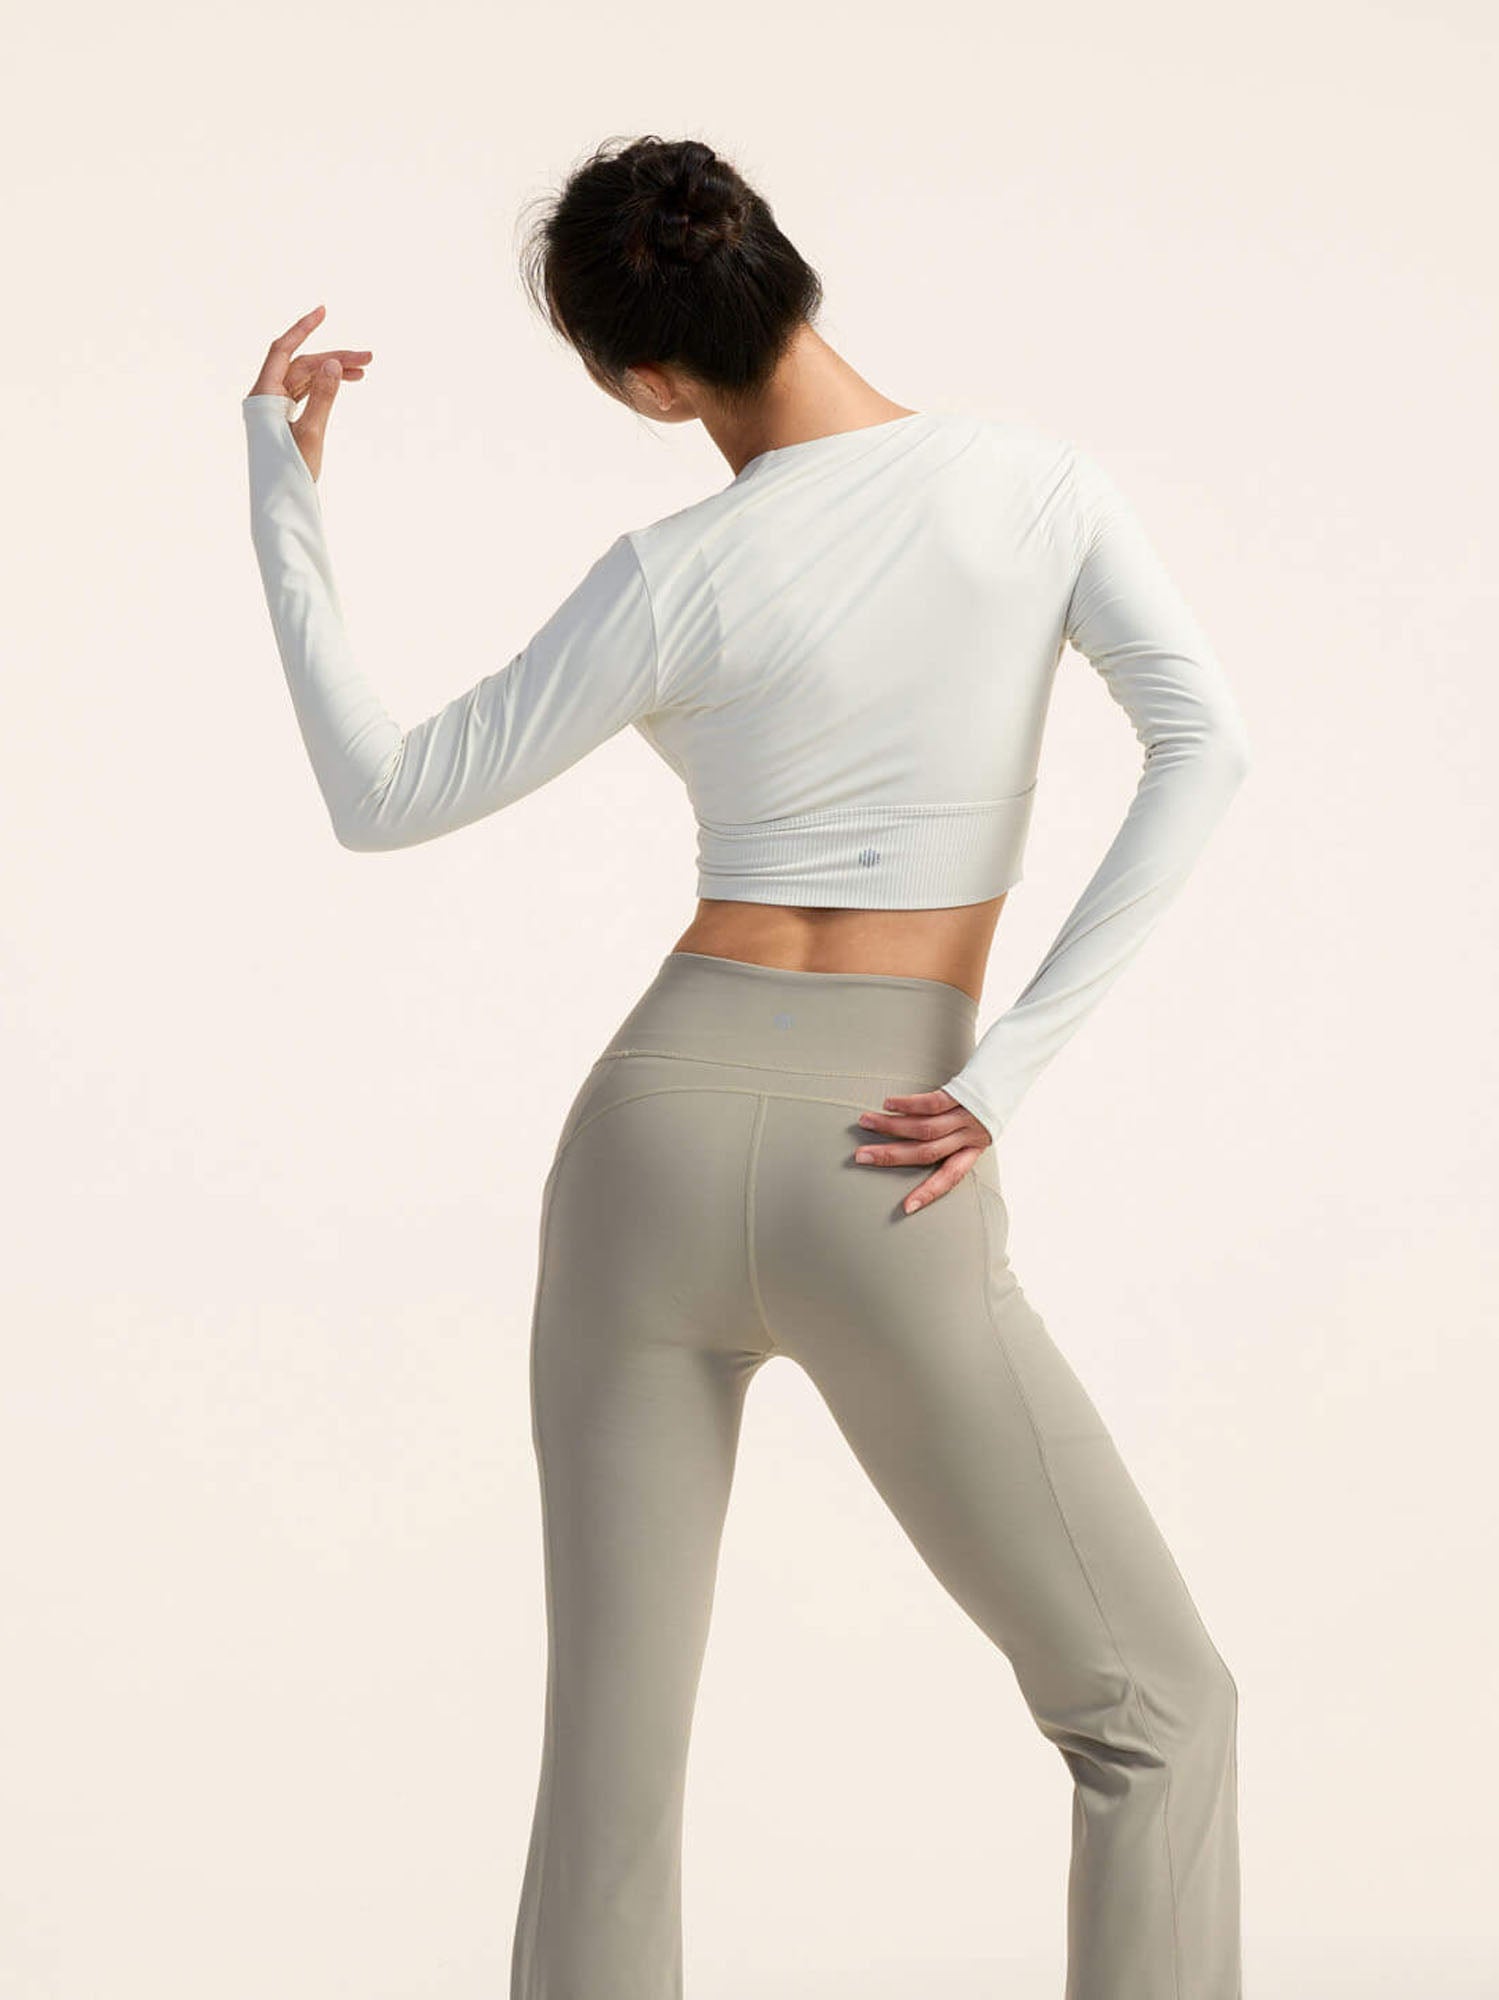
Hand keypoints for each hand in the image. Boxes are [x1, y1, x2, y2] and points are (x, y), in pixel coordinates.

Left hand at [247, 303, 372, 481]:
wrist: (280, 507)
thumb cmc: (290, 474)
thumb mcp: (311, 434)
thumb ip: (323, 397)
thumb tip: (333, 363)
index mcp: (263, 396)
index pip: (283, 351)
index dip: (303, 328)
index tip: (323, 311)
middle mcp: (265, 398)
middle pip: (301, 366)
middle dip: (333, 358)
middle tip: (368, 359)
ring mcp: (274, 410)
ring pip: (305, 380)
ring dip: (332, 373)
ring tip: (363, 372)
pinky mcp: (283, 422)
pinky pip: (304, 395)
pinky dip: (324, 388)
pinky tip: (343, 383)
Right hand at [853, 1088, 993, 1214]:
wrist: (1008, 1070)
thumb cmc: (985, 1101)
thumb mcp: (976, 1127)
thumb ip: (952, 1139)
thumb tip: (911, 1145)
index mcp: (972, 1150)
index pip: (950, 1178)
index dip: (929, 1193)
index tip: (907, 1209)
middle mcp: (969, 1136)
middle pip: (926, 1152)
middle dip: (891, 1157)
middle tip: (861, 1157)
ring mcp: (966, 1115)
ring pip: (924, 1128)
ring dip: (891, 1126)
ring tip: (866, 1122)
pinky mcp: (961, 1092)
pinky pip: (932, 1103)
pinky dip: (908, 1105)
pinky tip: (889, 1104)